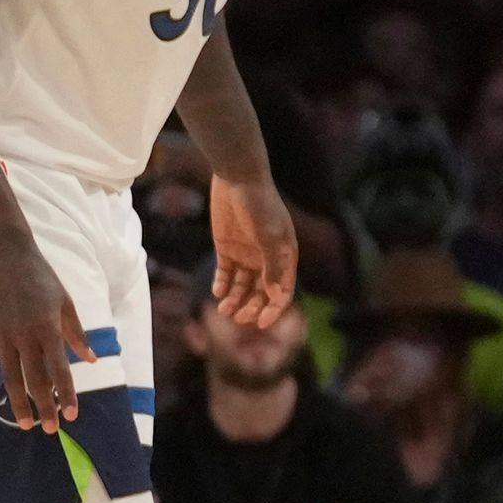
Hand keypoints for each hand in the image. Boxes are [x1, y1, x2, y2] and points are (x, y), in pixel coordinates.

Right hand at [0, 230, 88, 430]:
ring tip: (24, 423)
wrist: (4, 253)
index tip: (72, 414)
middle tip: (48, 429)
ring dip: (17, 402)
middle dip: (43, 406)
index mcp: (48, 328)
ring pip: (9, 376)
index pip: (60, 369)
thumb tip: (91, 360)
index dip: (66, 393)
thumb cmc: (40, 277)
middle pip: (35, 378)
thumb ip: (76, 333)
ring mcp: (0, 334)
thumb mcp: (66, 302)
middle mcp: (24, 334)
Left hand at [209, 174, 298, 326]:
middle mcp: (267, 259)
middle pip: (261, 293)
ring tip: (223, 310)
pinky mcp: (227, 248)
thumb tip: (277, 296)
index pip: (282, 291)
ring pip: (242, 287)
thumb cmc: (260, 206)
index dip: (274, 309)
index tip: (261, 324)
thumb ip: (273, 266)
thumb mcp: (269, 237)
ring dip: (235, 300)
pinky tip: (217, 292)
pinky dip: (222, 285)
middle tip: (238, 317)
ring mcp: (247, 254)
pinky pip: (225, 273)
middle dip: (251, 307)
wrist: (238, 178)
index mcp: (284, 257)